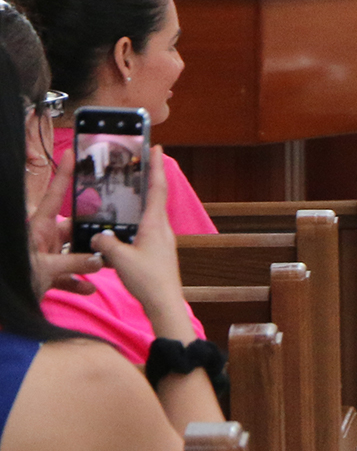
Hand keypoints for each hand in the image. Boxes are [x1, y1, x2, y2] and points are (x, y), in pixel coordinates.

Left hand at [28, 147, 99, 296]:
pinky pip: (67, 275)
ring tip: (106, 265)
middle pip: (73, 229)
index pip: (55, 196)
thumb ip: (75, 263)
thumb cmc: (16, 277)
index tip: (71, 153)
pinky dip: (77, 283)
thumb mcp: (46, 270)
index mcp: (39, 228)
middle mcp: (44, 239)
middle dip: (91, 233)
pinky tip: (88, 290)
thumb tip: (101, 259)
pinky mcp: (47, 275)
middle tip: (113, 233)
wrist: (5, 305)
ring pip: (73, 253)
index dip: (64, 175)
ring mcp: (46, 257)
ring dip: (88, 262)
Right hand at [92, 153, 193, 341]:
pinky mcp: (157, 251)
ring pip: (149, 213)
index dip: (156, 166)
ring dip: (140, 200)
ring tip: (125, 190)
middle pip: (155, 197)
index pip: (157, 188)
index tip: (156, 147)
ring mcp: (162, 240)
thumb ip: (105, 242)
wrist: (164, 303)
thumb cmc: (147, 279)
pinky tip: (122, 225)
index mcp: (155, 224)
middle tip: (137, 162)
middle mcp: (162, 228)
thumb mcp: (120, 258)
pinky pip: (145, 228)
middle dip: (147, 178)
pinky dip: (135, 220)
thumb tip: (97, 234)